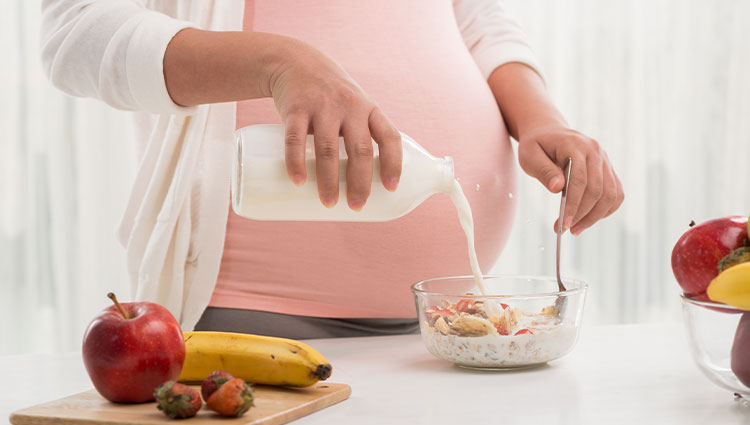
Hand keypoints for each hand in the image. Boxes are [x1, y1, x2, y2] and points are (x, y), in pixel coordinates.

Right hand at [269, 39, 401, 209]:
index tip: (391, 188)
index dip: (393, 164)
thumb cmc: (331, 95)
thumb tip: (359, 184)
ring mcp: (322, 107)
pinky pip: (295, 139)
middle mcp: (349, 107)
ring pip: (328, 149)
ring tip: (329, 203)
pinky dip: (296, 162)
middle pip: (359, 150)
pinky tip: (297, 181)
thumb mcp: (354, 106)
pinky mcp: (295, 108)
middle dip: (360, 182)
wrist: (295, 61)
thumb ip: (359, 135)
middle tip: (356, 206)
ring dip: (328, 181)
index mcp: (369, 110)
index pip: (389, 137)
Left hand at [517, 125, 623, 234]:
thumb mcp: (529, 155)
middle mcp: (595, 151)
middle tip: (566, 230)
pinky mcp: (608, 169)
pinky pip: (615, 193)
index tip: (563, 224)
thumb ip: (543, 171)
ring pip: (610, 194)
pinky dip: (605, 210)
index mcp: (576, 145)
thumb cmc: (537, 145)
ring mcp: (604, 160)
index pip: (580, 180)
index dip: (573, 205)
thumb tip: (558, 188)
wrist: (549, 132)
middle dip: (582, 214)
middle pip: (598, 189)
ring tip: (576, 229)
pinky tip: (588, 219)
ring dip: (595, 216)